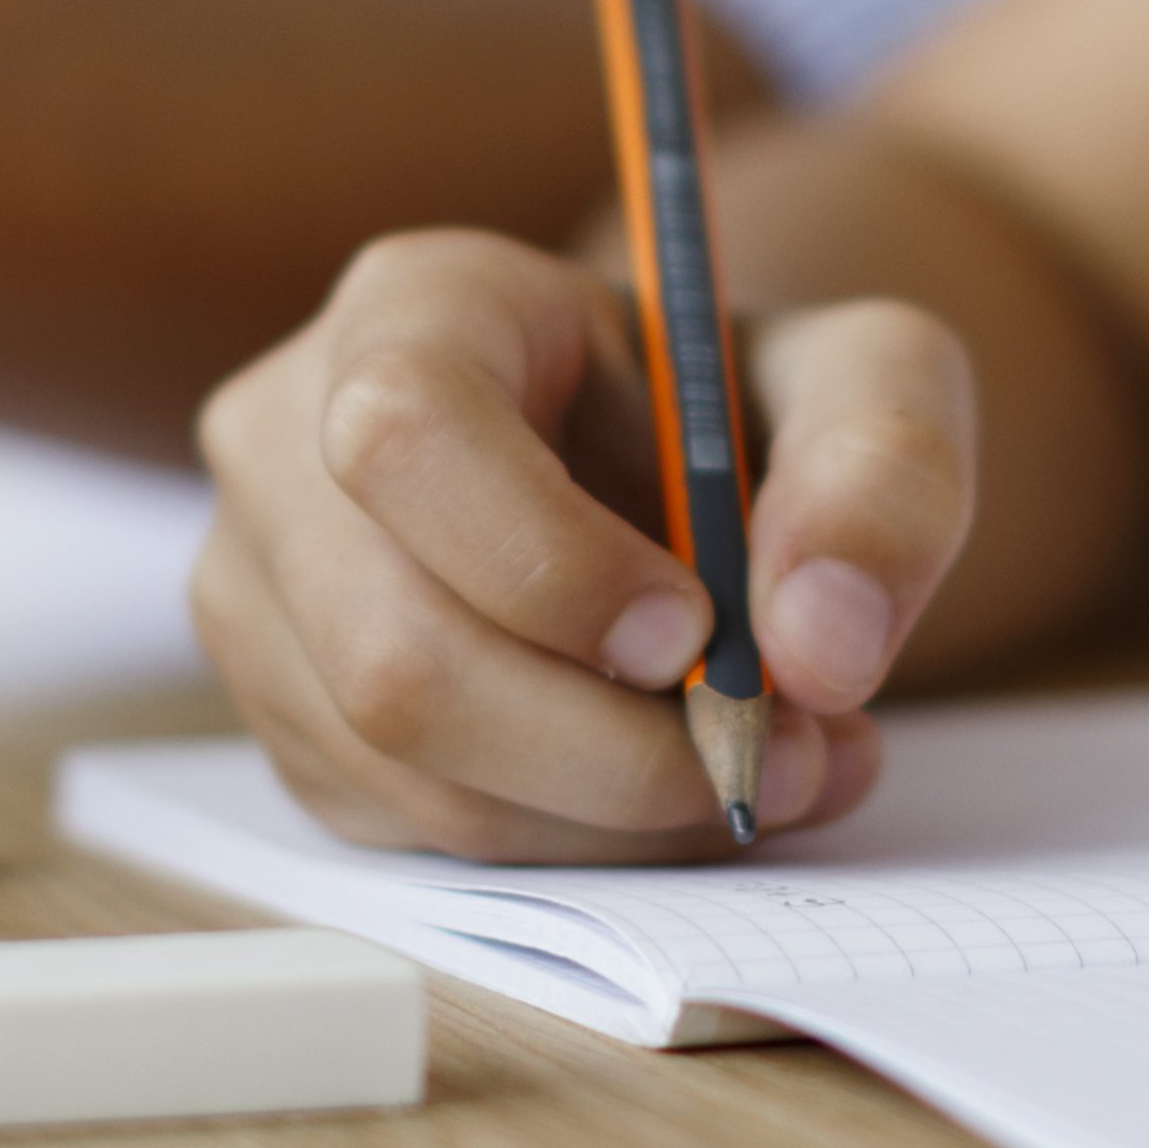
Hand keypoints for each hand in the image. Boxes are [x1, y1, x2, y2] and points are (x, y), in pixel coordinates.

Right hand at [189, 224, 974, 858]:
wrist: (674, 470)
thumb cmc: (746, 407)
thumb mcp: (873, 383)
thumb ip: (886, 474)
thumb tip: (821, 649)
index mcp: (414, 305)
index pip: (410, 433)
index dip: (550, 565)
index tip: (698, 634)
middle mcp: (287, 440)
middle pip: (395, 649)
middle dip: (613, 748)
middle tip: (785, 755)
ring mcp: (263, 590)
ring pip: (405, 768)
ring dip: (614, 814)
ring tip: (771, 765)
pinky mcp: (290, 719)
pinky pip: (410, 833)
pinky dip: (570, 842)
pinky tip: (669, 785)